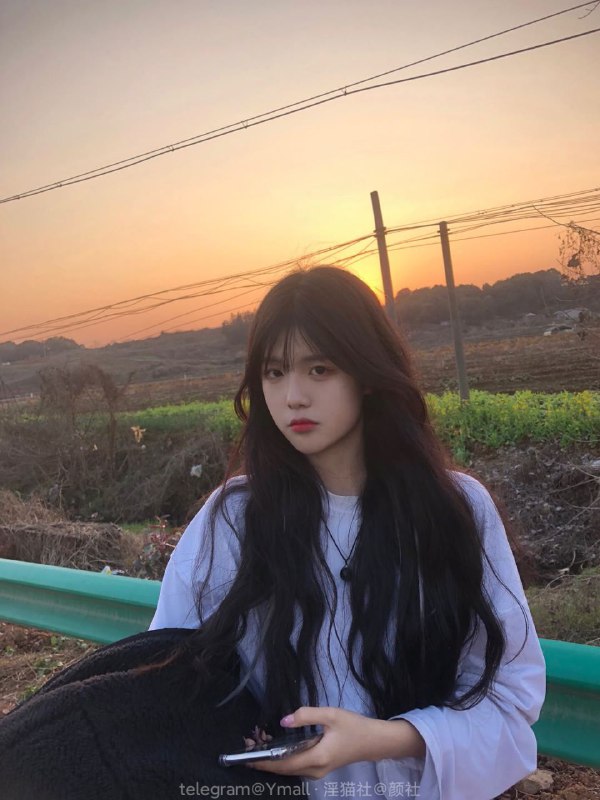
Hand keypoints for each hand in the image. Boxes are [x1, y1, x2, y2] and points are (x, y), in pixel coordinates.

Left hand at [246, 706, 424, 779]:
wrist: (374, 741)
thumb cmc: (354, 727)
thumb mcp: (330, 715)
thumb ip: (306, 716)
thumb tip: (283, 720)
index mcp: (316, 758)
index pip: (283, 763)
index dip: (263, 761)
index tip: (246, 755)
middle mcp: (314, 770)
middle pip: (283, 769)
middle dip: (264, 759)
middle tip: (249, 743)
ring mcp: (317, 772)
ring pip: (289, 769)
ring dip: (273, 759)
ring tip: (259, 742)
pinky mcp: (320, 768)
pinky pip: (296, 766)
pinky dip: (284, 758)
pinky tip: (278, 745)